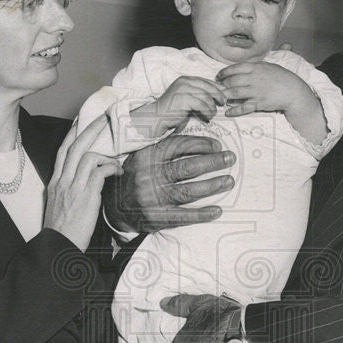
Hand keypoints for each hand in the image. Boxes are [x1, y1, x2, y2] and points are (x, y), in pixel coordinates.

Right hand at [43, 114, 122, 251]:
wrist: (59, 246)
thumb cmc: (63, 231)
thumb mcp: (60, 206)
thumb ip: (70, 190)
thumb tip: (87, 182)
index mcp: (55, 183)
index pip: (62, 151)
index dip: (72, 134)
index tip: (80, 121)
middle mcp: (62, 181)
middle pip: (75, 146)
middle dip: (90, 129)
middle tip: (103, 118)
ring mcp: (73, 187)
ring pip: (88, 156)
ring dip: (106, 152)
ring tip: (118, 157)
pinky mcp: (86, 195)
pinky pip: (99, 172)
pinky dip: (111, 168)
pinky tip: (118, 173)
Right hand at [103, 134, 235, 233]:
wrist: (112, 206)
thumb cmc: (133, 176)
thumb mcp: (141, 155)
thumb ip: (162, 144)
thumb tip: (188, 124)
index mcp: (146, 157)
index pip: (177, 146)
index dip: (200, 144)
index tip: (216, 145)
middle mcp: (149, 177)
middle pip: (187, 168)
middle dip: (212, 162)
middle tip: (230, 158)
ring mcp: (153, 198)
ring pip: (187, 191)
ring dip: (211, 186)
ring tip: (228, 181)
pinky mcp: (156, 218)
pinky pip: (182, 216)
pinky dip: (201, 214)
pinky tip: (217, 211)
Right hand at [130, 75, 225, 139]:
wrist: (156, 118)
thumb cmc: (172, 112)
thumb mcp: (186, 99)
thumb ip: (198, 95)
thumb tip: (216, 97)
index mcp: (185, 79)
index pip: (206, 81)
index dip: (217, 87)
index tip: (224, 95)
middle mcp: (184, 81)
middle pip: (209, 86)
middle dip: (218, 95)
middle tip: (223, 103)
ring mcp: (184, 89)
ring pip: (207, 96)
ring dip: (212, 107)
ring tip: (211, 114)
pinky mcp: (184, 99)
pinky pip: (202, 104)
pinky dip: (207, 112)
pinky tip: (207, 117)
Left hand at [218, 62, 326, 143]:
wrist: (293, 91)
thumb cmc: (281, 77)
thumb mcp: (269, 66)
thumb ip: (255, 64)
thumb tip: (244, 63)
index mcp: (256, 67)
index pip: (235, 68)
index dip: (224, 72)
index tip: (218, 76)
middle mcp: (253, 78)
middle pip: (232, 81)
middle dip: (222, 85)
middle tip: (217, 88)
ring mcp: (255, 91)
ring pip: (234, 93)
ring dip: (225, 96)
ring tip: (220, 99)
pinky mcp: (259, 103)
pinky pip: (243, 107)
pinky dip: (234, 111)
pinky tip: (228, 112)